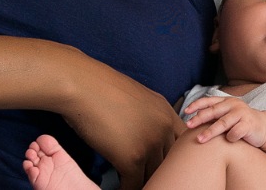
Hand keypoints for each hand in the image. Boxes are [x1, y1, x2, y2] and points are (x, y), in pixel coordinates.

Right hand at [58, 68, 182, 189]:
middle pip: (170, 162)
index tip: (164, 166)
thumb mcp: (137, 98)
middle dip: (160, 172)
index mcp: (166, 113)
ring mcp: (150, 144)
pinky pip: (134, 184)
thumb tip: (146, 132)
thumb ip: (149, 116)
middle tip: (151, 178)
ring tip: (137, 186)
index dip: (174, 158)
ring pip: (154, 175)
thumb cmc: (101, 88)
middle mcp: (164, 128)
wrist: (83, 86)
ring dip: (144, 182)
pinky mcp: (132, 158)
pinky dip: (127, 189)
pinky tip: (120, 189)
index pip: (182, 143)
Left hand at [183, 95, 265, 147]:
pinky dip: (230, 138)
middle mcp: (234, 105)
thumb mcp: (227, 116)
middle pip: (213, 111)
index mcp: (227, 101)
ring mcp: (242, 114)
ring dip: (210, 132)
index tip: (186, 112)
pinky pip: (236, 132)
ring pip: (223, 122)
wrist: (263, 128)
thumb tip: (191, 120)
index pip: (209, 100)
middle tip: (188, 125)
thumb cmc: (240, 123)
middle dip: (199, 118)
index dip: (196, 105)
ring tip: (200, 139)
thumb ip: (213, 115)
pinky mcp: (249, 124)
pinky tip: (229, 141)